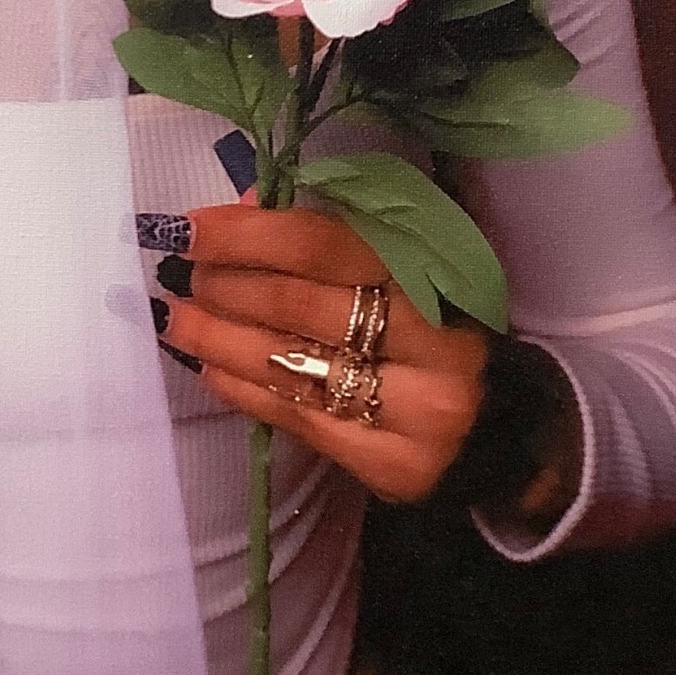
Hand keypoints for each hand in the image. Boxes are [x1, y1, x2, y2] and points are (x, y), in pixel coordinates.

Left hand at [154, 202, 490, 503]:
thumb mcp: (400, 262)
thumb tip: (243, 210)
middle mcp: (433, 339)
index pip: (322, 245)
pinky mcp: (396, 464)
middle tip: (178, 274)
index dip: (247, 235)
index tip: (190, 227)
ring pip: (291, 365)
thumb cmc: (433, 323)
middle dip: (224, 286)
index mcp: (433, 270)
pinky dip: (243, 389)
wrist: (500, 423)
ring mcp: (418, 408)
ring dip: (216, 337)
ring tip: (175, 318)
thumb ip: (329, 234)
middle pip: (298, 305)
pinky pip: (298, 418)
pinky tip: (209, 368)